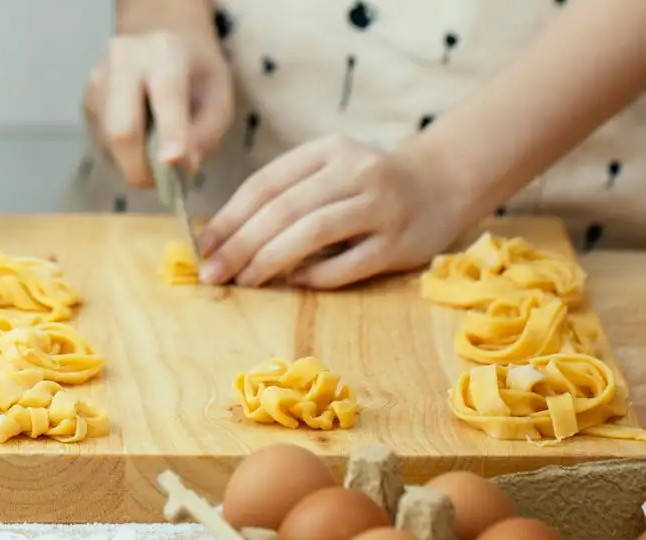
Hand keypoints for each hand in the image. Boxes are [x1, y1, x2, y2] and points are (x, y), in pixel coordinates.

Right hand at [84, 28, 233, 186]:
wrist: (162, 44)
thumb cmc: (197, 75)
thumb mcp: (220, 97)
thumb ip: (207, 132)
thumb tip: (181, 166)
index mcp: (165, 51)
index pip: (166, 94)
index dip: (171, 131)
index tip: (174, 161)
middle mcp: (123, 60)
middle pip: (122, 127)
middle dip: (142, 167)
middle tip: (164, 184)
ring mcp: (98, 82)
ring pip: (110, 142)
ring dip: (135, 163)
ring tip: (158, 153)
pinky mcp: (87, 102)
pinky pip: (104, 144)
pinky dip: (125, 156)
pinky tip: (143, 139)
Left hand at [197, 135, 468, 288]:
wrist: (442, 184)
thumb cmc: (367, 186)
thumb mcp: (327, 172)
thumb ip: (285, 196)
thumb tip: (222, 240)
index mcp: (328, 151)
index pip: (265, 184)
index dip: (228, 217)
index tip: (202, 247)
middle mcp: (355, 172)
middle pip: (283, 209)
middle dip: (240, 244)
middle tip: (213, 273)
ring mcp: (381, 207)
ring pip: (313, 232)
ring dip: (270, 259)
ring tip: (245, 280)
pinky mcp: (400, 243)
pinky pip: (348, 264)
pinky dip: (315, 275)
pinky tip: (295, 282)